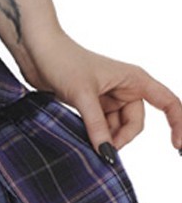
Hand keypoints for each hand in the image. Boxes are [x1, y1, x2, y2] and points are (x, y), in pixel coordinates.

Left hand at [24, 30, 181, 157]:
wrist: (35, 49)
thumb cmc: (61, 59)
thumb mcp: (82, 95)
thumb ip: (97, 126)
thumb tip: (108, 154)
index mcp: (134, 79)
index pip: (168, 102)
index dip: (178, 124)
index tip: (177, 147)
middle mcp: (125, 87)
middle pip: (135, 124)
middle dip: (121, 138)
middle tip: (102, 150)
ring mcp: (108, 97)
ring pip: (117, 128)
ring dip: (106, 138)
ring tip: (87, 141)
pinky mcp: (92, 104)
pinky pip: (101, 126)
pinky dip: (95, 135)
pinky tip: (84, 139)